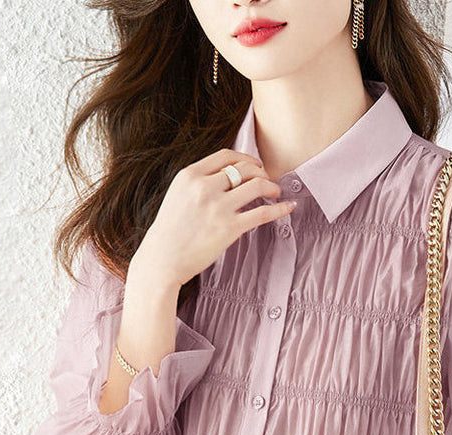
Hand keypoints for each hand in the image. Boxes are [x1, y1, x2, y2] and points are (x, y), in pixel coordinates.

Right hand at [133, 148, 295, 290]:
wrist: (162, 260)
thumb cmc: (170, 232)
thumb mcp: (178, 196)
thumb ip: (198, 183)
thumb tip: (225, 176)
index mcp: (190, 175)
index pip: (226, 156)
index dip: (246, 158)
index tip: (255, 166)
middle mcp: (205, 187)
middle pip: (244, 168)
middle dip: (261, 172)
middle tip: (267, 180)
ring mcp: (218, 208)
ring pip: (256, 186)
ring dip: (271, 187)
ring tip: (276, 192)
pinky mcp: (229, 229)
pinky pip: (263, 213)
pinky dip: (280, 208)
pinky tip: (289, 206)